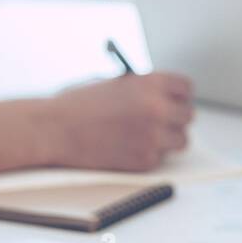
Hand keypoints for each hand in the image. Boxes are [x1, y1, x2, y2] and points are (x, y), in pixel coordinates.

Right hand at [41, 72, 194, 170]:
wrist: (53, 129)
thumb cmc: (76, 104)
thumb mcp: (114, 82)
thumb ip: (141, 88)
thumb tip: (163, 98)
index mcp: (150, 82)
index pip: (186, 87)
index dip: (179, 95)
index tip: (175, 100)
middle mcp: (157, 108)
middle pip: (188, 115)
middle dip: (176, 118)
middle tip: (164, 121)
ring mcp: (153, 135)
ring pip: (181, 140)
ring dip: (168, 139)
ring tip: (148, 136)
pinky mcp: (144, 159)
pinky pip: (161, 158)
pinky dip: (149, 156)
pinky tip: (130, 148)